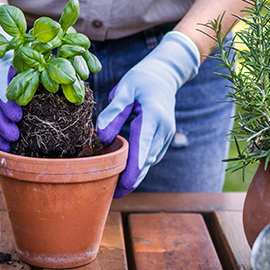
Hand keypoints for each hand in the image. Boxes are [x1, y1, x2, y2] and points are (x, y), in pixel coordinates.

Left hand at [96, 31, 200, 197]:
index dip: (134, 166)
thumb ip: (114, 112)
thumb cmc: (142, 80)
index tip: (125, 183)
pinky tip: (125, 177)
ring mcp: (166, 136)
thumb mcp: (125, 89)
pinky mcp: (163, 140)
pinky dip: (139, 168)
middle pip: (147, 159)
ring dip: (135, 176)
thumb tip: (102, 137)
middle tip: (112, 194)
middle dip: (131, 178)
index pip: (144, 144)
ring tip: (115, 190)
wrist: (165, 75)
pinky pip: (150, 157)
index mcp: (153, 115)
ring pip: (149, 161)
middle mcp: (164, 129)